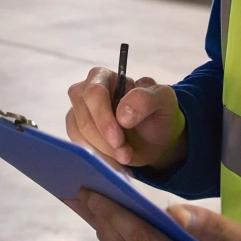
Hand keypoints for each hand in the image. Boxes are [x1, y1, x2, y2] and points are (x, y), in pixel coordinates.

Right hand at [66, 67, 185, 168]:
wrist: (154, 137)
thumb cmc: (157, 112)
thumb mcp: (163, 100)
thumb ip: (145, 99)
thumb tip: (122, 114)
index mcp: (104, 77)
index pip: (94, 93)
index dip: (103, 117)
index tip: (119, 139)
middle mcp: (85, 92)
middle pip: (83, 116)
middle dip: (104, 140)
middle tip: (125, 155)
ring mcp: (79, 112)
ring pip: (78, 133)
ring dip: (102, 152)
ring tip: (125, 159)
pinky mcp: (77, 132)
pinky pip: (79, 146)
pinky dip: (98, 159)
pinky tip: (115, 164)